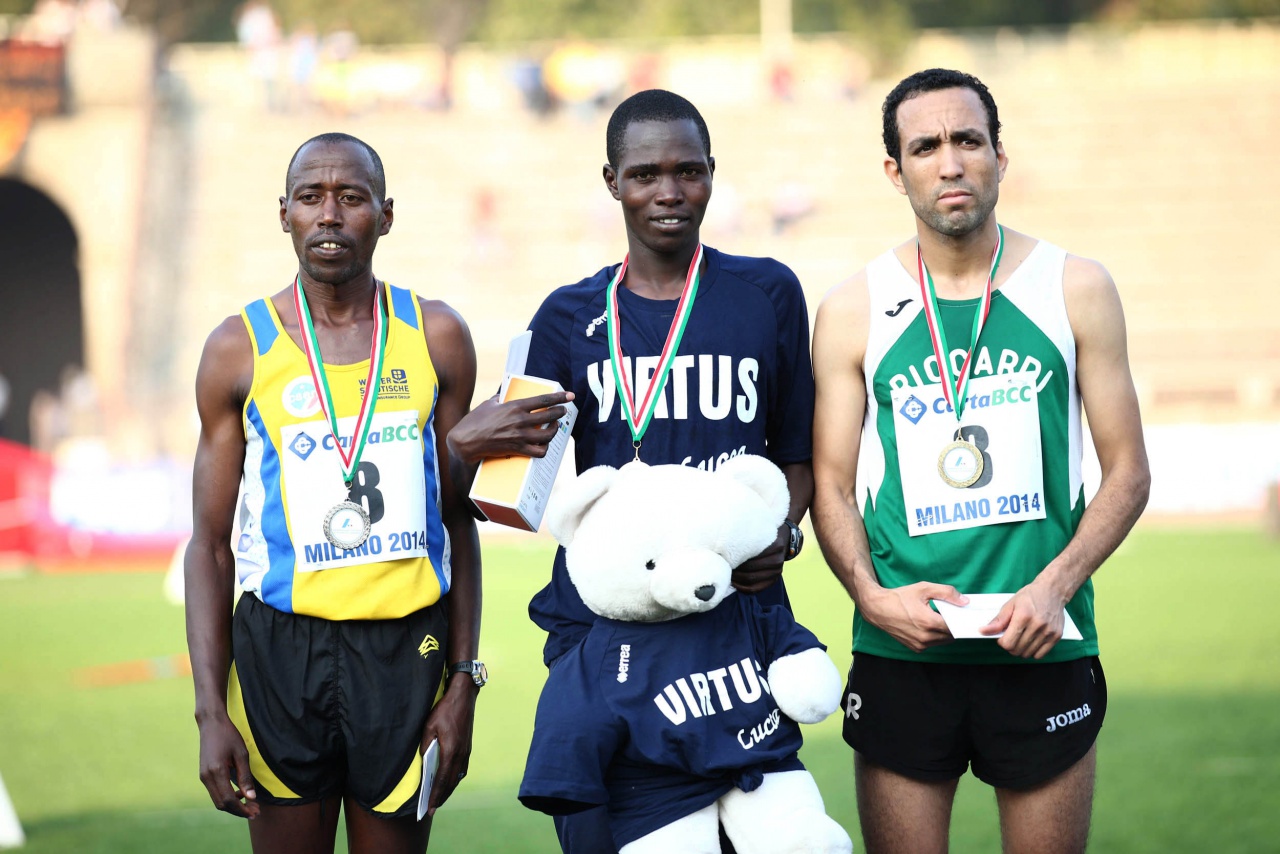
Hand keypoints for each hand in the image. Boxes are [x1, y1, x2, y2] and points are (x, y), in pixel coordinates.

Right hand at [197, 714, 259, 818]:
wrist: (211, 724)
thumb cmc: (229, 735)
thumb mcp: (242, 754)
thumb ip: (246, 777)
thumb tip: (251, 797)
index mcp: (216, 772)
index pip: (228, 800)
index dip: (242, 809)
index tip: (255, 812)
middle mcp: (206, 777)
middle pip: (222, 804)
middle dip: (238, 810)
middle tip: (255, 810)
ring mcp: (203, 777)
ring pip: (217, 800)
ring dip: (233, 805)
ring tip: (250, 803)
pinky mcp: (203, 775)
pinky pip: (215, 792)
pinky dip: (227, 797)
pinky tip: (239, 793)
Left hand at [420, 676, 477, 816]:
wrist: (464, 696)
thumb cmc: (444, 709)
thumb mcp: (428, 726)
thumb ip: (425, 745)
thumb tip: (423, 760)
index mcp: (450, 750)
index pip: (441, 779)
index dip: (435, 795)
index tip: (430, 808)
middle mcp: (461, 754)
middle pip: (451, 782)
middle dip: (442, 797)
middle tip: (433, 810)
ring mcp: (466, 750)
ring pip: (458, 776)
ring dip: (449, 789)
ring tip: (441, 798)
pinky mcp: (468, 746)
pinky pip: (462, 768)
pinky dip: (455, 778)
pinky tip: (450, 781)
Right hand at [447, 392, 573, 463]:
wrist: (465, 442)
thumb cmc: (475, 421)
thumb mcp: (489, 404)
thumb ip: (501, 398)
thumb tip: (506, 393)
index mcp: (514, 407)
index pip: (543, 400)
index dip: (559, 397)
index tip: (570, 396)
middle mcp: (520, 421)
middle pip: (549, 416)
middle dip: (560, 412)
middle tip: (563, 410)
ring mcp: (520, 437)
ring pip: (547, 435)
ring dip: (554, 430)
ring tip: (554, 426)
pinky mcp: (517, 450)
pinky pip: (539, 451)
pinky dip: (544, 448)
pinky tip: (544, 444)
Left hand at [731, 524, 787, 593]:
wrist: (784, 540)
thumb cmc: (767, 534)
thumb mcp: (761, 531)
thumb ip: (749, 537)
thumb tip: (726, 543)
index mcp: (776, 546)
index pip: (753, 556)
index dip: (737, 559)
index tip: (725, 557)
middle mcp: (778, 560)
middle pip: (751, 569)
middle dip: (735, 570)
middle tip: (724, 566)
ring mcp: (777, 571)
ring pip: (752, 580)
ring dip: (737, 579)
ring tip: (727, 574)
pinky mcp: (774, 580)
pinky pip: (756, 588)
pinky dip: (743, 588)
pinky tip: (734, 583)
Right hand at [861, 582, 967, 652]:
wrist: (878, 609)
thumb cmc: (900, 597)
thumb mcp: (924, 588)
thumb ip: (947, 593)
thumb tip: (965, 601)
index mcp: (929, 622)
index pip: (954, 627)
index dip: (959, 620)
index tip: (960, 614)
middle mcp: (925, 637)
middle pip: (950, 636)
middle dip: (951, 626)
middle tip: (947, 614)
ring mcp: (920, 645)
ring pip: (942, 641)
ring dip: (943, 632)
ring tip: (935, 619)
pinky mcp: (915, 648)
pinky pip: (932, 644)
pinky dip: (934, 636)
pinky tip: (927, 625)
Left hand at [980, 581, 1067, 658]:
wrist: (1052, 591)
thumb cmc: (1030, 596)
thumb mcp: (1010, 605)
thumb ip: (997, 621)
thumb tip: (983, 631)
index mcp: (1023, 616)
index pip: (1008, 643)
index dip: (1002, 642)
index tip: (1003, 636)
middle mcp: (1037, 625)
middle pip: (1017, 650)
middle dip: (1010, 646)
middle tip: (1012, 636)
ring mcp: (1048, 631)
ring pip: (1028, 654)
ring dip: (1021, 649)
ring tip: (1021, 638)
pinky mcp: (1057, 636)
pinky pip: (1040, 655)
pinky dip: (1033, 652)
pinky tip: (1031, 642)